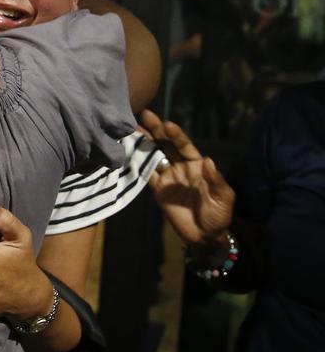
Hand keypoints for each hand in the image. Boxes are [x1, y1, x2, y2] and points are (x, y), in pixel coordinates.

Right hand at [140, 109, 233, 246]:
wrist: (204, 236)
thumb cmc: (219, 215)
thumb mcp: (223, 197)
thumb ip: (215, 179)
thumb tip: (207, 160)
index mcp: (197, 165)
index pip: (184, 146)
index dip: (176, 135)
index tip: (167, 124)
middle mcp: (180, 167)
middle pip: (166, 145)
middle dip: (156, 130)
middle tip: (144, 115)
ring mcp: (167, 177)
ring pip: (153, 155)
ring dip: (144, 142)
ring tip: (131, 128)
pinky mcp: (157, 189)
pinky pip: (146, 173)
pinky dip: (136, 163)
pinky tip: (128, 150)